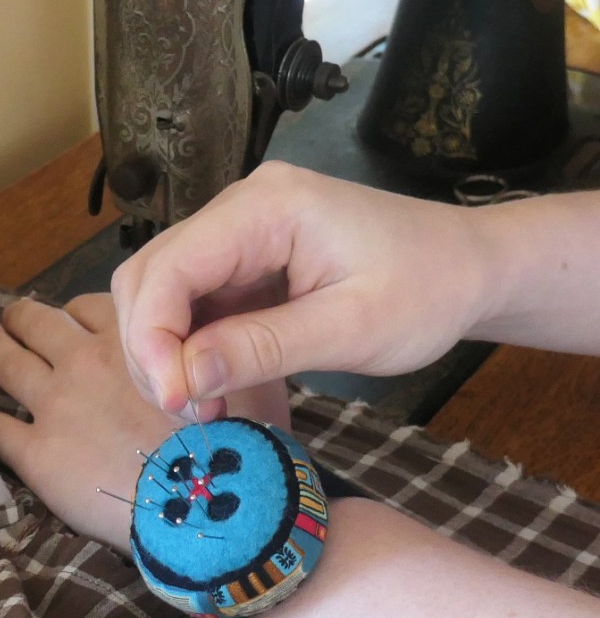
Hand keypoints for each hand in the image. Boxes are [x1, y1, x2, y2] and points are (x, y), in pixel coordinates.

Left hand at [0, 294, 289, 549]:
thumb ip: (215, 351)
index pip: (90, 305)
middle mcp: (85, 362)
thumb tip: (212, 342)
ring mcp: (54, 406)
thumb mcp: (242, 380)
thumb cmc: (236, 446)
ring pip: (5, 360)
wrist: (209, 509)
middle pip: (38, 322)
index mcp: (132, 339)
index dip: (76, 310)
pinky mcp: (35, 453)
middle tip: (9, 316)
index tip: (72, 319)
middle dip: (21, 315)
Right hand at [111, 162, 491, 413]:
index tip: (176, 401)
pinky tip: (211, 384)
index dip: (153, 337)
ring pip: (159, 290)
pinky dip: (187, 347)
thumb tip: (183, 380)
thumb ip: (263, 348)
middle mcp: (239, 207)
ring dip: (164, 352)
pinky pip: (189, 302)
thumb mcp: (352, 329)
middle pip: (150, 275)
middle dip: (151, 348)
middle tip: (188, 410)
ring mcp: (237, 231)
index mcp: (267, 207)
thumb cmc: (428, 291)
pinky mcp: (242, 259)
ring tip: (201, 404)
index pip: (170, 267)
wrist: (468, 268)